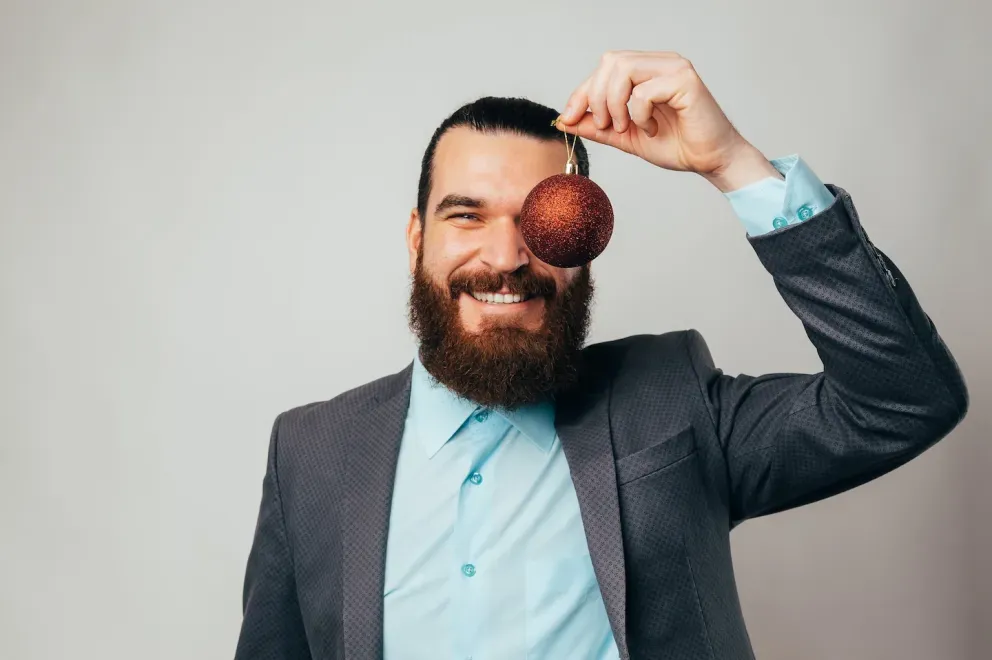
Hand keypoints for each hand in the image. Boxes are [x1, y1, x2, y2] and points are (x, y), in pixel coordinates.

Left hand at [555, 50, 780, 191]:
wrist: (709, 160)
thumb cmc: (676, 145)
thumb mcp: (626, 136)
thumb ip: (598, 126)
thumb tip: (564, 121)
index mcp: (646, 69)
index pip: (604, 67)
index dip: (581, 92)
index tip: (568, 118)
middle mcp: (660, 62)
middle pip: (610, 61)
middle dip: (596, 97)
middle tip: (605, 126)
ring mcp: (674, 67)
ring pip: (623, 69)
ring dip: (615, 103)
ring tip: (627, 128)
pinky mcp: (685, 80)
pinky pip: (644, 91)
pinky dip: (639, 114)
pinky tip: (652, 128)